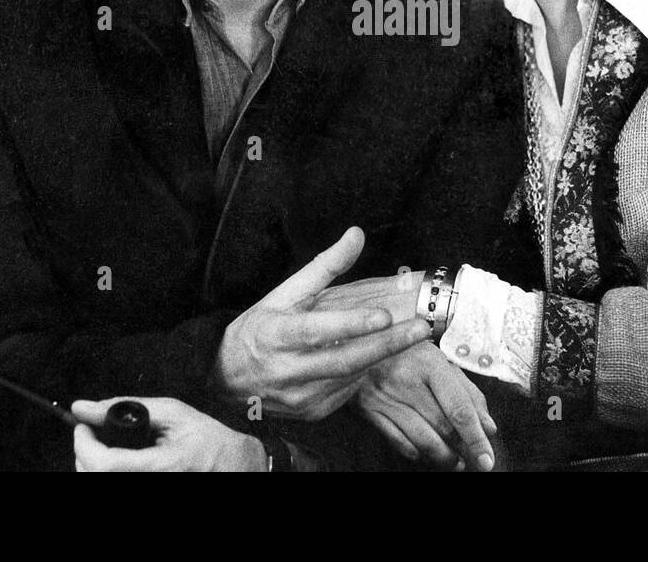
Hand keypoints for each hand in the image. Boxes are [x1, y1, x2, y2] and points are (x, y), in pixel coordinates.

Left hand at [72, 397, 266, 471]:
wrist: (231, 467)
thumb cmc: (208, 441)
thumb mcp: (172, 412)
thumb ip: (126, 405)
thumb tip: (84, 406)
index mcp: (161, 466)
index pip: (103, 464)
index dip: (83, 445)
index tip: (82, 427)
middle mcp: (151, 483)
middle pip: (93, 476)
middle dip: (83, 452)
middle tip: (91, 433)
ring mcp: (147, 489)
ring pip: (96, 480)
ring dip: (91, 464)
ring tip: (104, 446)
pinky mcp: (145, 496)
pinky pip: (110, 483)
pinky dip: (104, 471)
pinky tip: (115, 461)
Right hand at [213, 227, 431, 421]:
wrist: (226, 380)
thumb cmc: (259, 329)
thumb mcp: (284, 292)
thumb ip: (325, 266)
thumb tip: (357, 234)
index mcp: (277, 334)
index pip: (317, 330)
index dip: (351, 325)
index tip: (384, 315)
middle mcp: (287, 370)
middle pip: (344, 360)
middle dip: (387, 344)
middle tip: (421, 328)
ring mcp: (300, 396)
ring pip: (350, 377)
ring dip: (383, 357)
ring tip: (413, 337)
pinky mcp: (311, 413)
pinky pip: (346, 392)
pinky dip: (364, 373)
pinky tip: (376, 356)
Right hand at [358, 342, 497, 471]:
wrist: (361, 340)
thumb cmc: (409, 351)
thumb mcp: (441, 361)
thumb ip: (468, 392)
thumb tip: (488, 427)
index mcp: (429, 362)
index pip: (459, 409)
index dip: (476, 438)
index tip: (487, 458)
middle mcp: (406, 379)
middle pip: (442, 427)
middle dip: (462, 449)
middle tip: (474, 459)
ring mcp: (385, 396)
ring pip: (422, 440)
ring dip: (443, 457)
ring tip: (455, 461)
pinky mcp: (369, 409)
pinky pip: (399, 441)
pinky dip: (417, 452)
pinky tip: (427, 451)